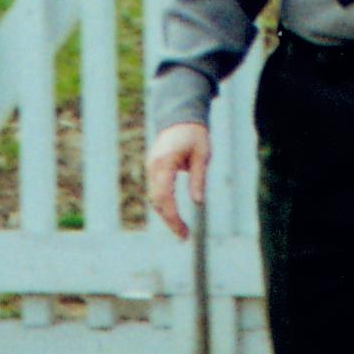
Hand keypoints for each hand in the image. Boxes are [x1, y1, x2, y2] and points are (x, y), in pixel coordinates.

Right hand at [147, 122, 210, 238]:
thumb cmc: (194, 134)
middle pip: (157, 201)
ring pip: (154, 198)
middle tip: (184, 236)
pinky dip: (163, 205)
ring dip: (165, 215)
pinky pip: (155, 191)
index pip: (164, 197)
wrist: (180, 116)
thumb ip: (198, 178)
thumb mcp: (202, 154)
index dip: (173, 217)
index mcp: (165, 162)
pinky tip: (174, 215)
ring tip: (181, 229)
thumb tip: (198, 202)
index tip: (184, 232)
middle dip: (169, 221)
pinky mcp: (153, 169)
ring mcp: (151, 167)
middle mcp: (153, 166)